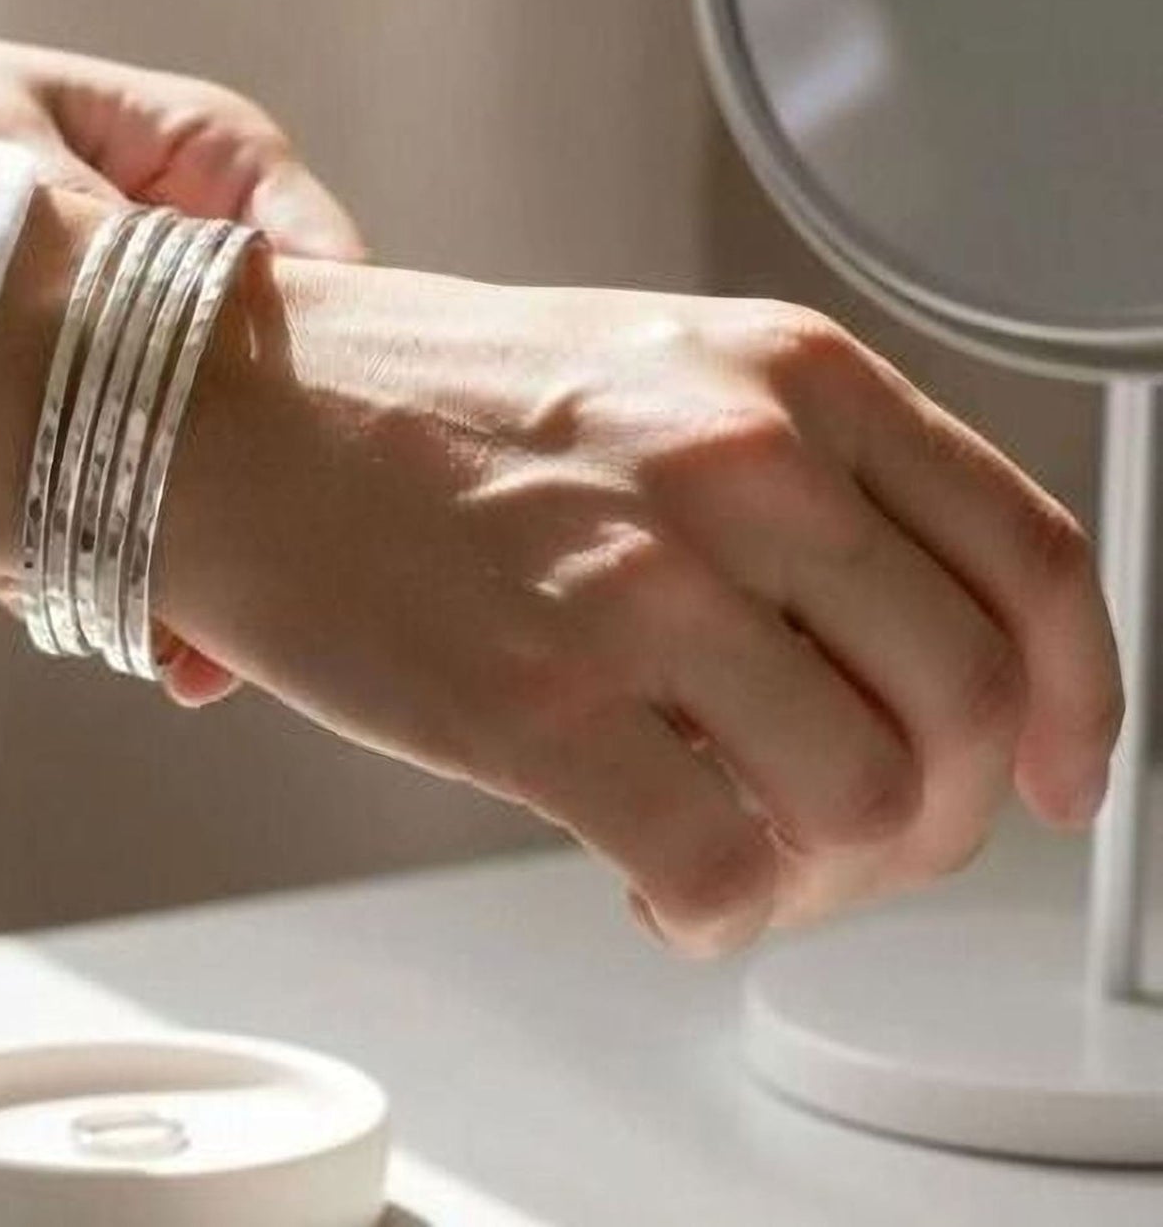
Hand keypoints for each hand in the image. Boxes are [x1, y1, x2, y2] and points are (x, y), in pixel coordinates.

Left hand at [0, 0, 365, 702]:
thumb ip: (74, 238)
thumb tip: (145, 354)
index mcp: (202, 158)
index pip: (318, 273)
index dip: (326, 390)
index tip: (304, 496)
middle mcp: (179, 252)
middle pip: (255, 395)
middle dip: (229, 508)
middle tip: (202, 636)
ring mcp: (120, 336)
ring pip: (176, 453)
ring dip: (140, 538)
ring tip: (112, 628)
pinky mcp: (53, 395)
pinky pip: (89, 468)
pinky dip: (61, 532)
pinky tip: (27, 583)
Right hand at [158, 257, 1122, 955]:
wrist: (216, 408)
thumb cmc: (401, 400)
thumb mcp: (647, 377)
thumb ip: (791, 487)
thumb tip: (890, 653)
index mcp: (785, 378)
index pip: (1031, 557)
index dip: (1081, 699)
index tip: (1064, 776)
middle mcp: (739, 468)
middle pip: (970, 703)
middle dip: (942, 817)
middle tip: (860, 844)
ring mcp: (640, 585)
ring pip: (867, 802)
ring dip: (828, 877)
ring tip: (747, 865)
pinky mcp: (535, 701)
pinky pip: (719, 868)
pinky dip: (719, 915)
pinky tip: (663, 891)